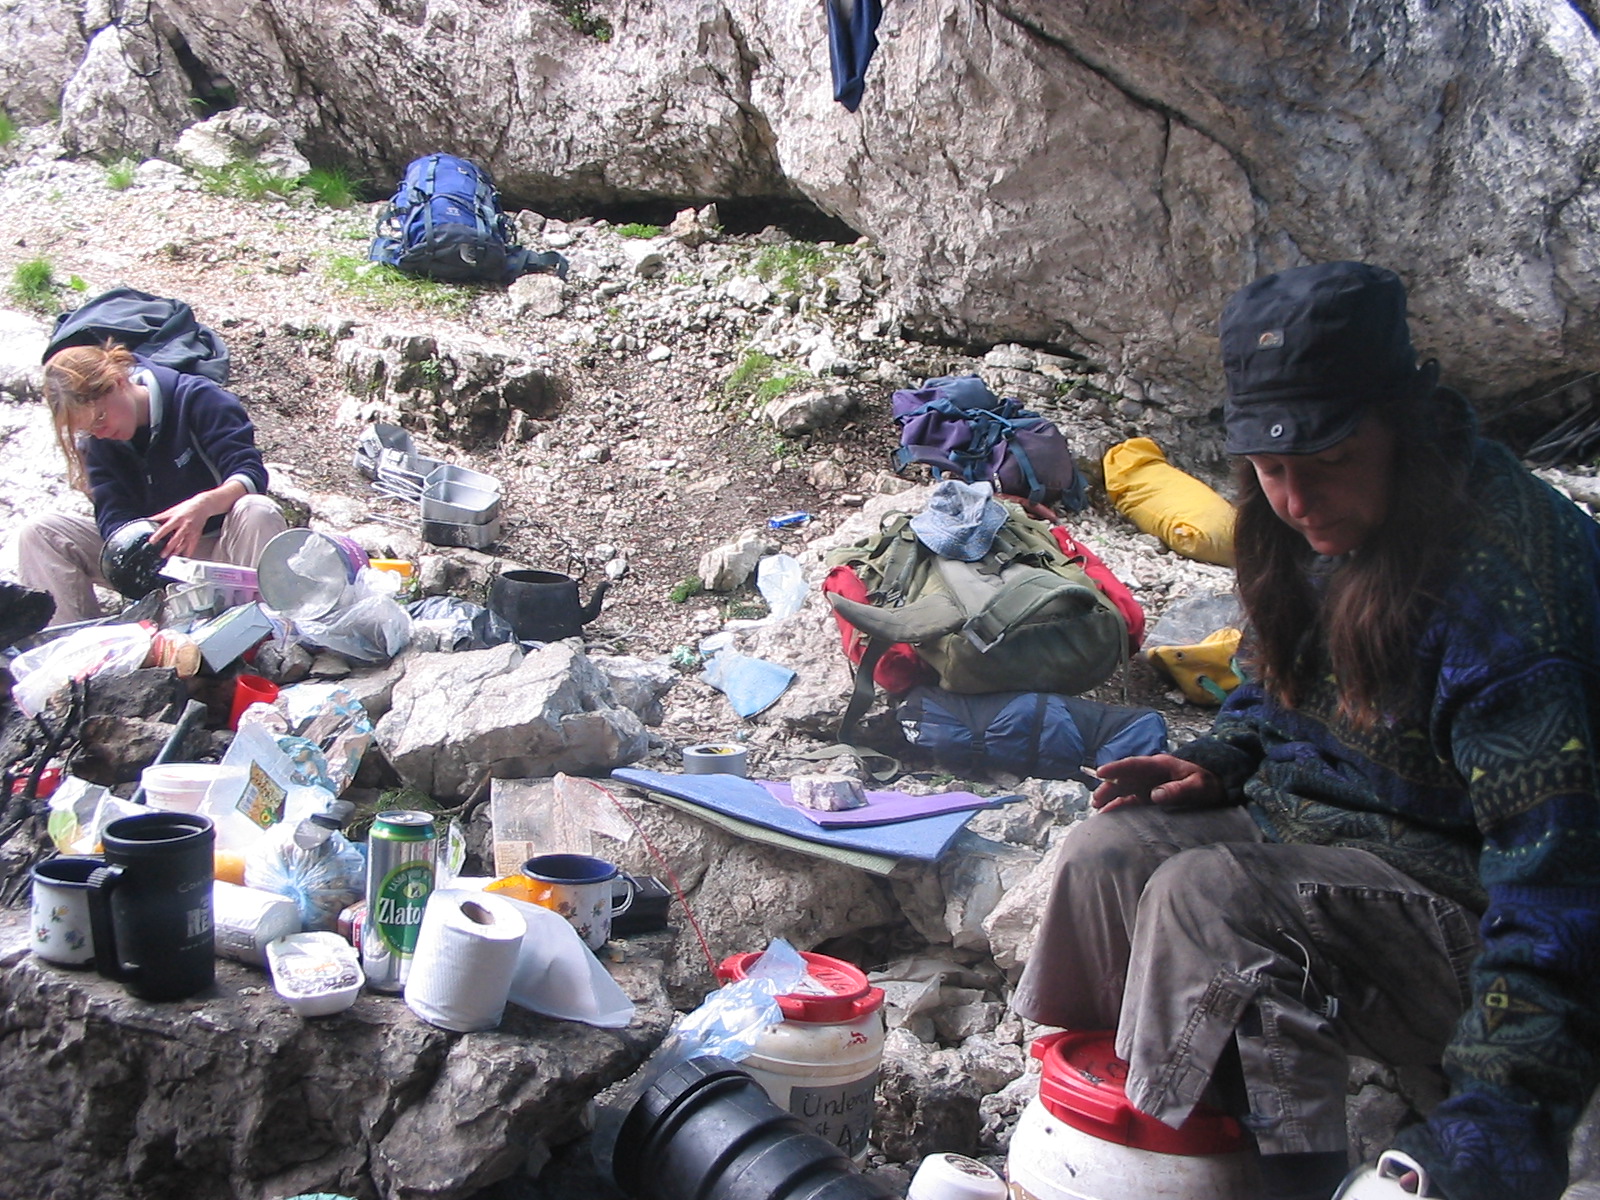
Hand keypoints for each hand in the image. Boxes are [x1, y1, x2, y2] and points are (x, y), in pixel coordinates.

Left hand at [149, 493, 218, 558]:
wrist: (203, 506)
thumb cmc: (186, 508)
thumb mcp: (171, 510)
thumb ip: (160, 517)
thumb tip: (147, 521)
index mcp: (177, 519)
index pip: (166, 528)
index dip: (158, 535)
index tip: (152, 541)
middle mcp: (185, 526)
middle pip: (176, 539)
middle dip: (169, 548)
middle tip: (162, 555)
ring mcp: (191, 531)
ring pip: (184, 544)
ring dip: (177, 552)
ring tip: (171, 558)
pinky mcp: (197, 535)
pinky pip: (193, 545)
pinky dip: (189, 552)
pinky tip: (184, 557)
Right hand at [1091, 753, 1224, 811]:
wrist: (1217, 787)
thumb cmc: (1209, 783)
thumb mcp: (1198, 785)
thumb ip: (1178, 789)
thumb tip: (1155, 795)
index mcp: (1159, 765)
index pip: (1133, 764)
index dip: (1116, 768)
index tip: (1101, 772)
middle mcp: (1149, 774)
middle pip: (1124, 778)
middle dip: (1108, 787)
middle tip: (1097, 799)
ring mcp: (1148, 785)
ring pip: (1124, 789)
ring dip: (1110, 797)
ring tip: (1098, 808)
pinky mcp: (1150, 798)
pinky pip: (1131, 800)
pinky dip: (1119, 806)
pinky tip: (1110, 814)